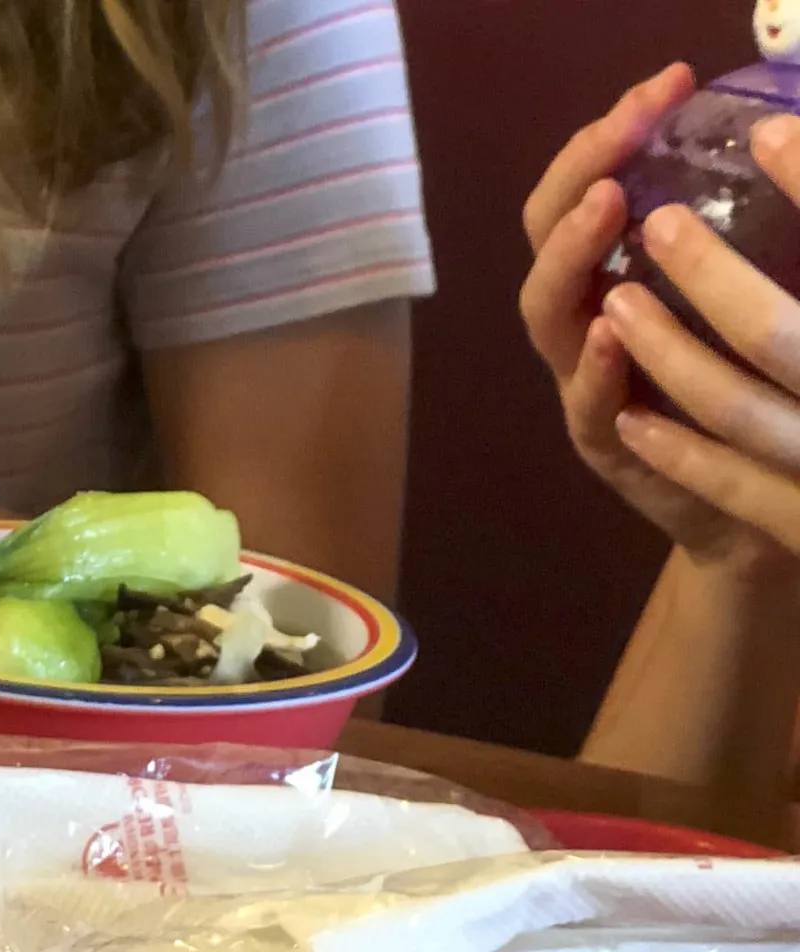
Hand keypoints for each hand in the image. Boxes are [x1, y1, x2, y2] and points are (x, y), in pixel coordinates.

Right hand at [519, 66, 767, 566]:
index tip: (665, 83)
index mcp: (612, 275)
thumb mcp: (744, 291)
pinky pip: (587, 405)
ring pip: (551, 317)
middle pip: (545, 242)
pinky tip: (613, 329)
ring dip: (573, 256)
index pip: (582, 190)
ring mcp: (587, 385)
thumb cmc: (748, 384)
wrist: (750, 500)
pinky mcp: (608, 447)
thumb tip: (773, 129)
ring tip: (605, 209)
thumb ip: (739, 224)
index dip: (609, 134)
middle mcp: (585, 324)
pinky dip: (597, 367)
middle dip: (578, 178)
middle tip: (622, 133)